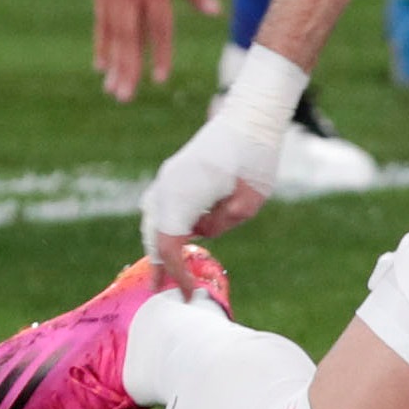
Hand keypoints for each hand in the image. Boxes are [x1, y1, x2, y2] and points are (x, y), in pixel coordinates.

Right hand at [89, 0, 218, 103]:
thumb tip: (214, 13)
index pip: (160, 26)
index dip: (160, 54)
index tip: (160, 79)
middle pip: (131, 37)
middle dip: (128, 69)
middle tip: (125, 97)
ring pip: (112, 33)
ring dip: (113, 63)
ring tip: (111, 89)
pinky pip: (100, 21)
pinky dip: (101, 43)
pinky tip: (100, 63)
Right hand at [141, 102, 283, 286]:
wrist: (250, 115)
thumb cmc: (255, 158)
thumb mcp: (247, 203)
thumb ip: (220, 224)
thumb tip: (201, 232)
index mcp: (184, 194)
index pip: (170, 244)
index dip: (176, 273)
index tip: (188, 293)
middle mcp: (168, 185)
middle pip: (155, 234)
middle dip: (159, 264)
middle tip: (160, 290)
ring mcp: (168, 176)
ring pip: (153, 219)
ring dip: (158, 244)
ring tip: (163, 271)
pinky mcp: (174, 172)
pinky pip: (160, 206)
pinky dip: (162, 226)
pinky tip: (174, 240)